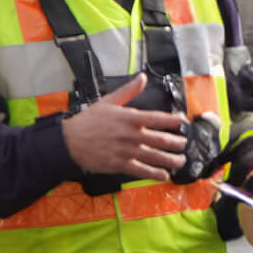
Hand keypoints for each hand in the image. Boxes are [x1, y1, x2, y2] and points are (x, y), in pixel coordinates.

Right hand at [61, 73, 186, 178]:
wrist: (68, 141)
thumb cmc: (88, 121)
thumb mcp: (108, 102)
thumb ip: (128, 91)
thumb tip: (142, 77)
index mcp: (128, 118)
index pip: (156, 118)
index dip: (172, 121)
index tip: (183, 122)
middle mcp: (129, 135)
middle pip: (160, 140)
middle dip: (177, 143)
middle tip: (184, 144)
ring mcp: (125, 151)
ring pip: (154, 157)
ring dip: (171, 160)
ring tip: (181, 161)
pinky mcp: (119, 164)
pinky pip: (141, 170)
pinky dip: (154, 174)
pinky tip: (164, 175)